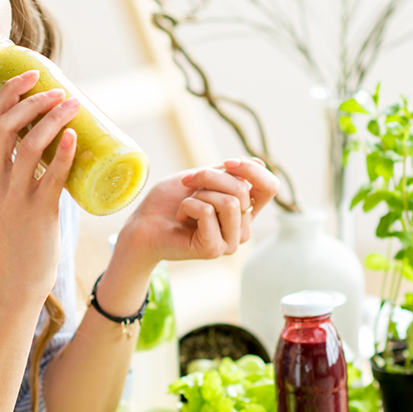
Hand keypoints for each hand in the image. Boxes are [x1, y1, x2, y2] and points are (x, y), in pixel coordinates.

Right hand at [0, 70, 78, 299]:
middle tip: (58, 89)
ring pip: (28, 146)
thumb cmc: (21, 234)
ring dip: (52, 119)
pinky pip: (50, 177)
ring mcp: (14, 197)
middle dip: (31, 100)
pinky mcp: (37, 212)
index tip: (31, 74)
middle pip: (5, 125)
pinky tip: (74, 138)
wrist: (17, 279)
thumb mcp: (11, 195)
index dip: (9, 91)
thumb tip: (58, 139)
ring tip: (73, 105)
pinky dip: (62, 154)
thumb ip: (26, 170)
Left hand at [116, 158, 279, 268]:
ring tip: (185, 205)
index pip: (269, 188)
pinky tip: (180, 217)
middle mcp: (242, 228)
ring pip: (230, 201)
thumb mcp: (201, 179)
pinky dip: (188, 205)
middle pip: (242, 189)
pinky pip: (208, 212)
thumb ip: (228, 174)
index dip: (252, 170)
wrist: (142, 224)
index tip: (227, 162)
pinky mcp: (214, 249)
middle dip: (209, 177)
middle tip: (187, 183)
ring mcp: (230, 241)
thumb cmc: (169, 201)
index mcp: (244, 210)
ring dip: (199, 194)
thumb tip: (259, 164)